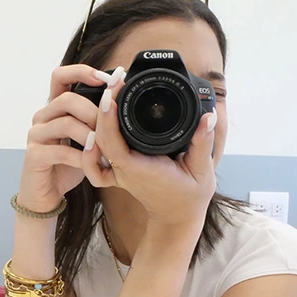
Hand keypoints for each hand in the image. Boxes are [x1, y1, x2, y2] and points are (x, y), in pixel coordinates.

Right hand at [17, 65, 120, 212]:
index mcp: (54, 108)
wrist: (46, 195)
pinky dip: (82, 157)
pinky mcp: (34, 155)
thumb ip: (95, 120)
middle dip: (93, 111)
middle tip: (110, 127)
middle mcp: (42, 117)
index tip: (107, 78)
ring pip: (66, 123)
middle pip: (66, 99)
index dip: (82, 71)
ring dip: (91, 135)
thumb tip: (122, 101)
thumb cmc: (67, 165)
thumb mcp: (85, 138)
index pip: (60, 76)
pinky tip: (95, 162)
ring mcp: (36, 136)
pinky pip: (61, 151)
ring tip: (107, 149)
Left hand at [81, 83, 217, 228]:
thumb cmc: (189, 195)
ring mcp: (117, 172)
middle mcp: (123, 169)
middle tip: (115, 78)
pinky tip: (93, 130)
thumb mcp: (201, 169)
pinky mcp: (117, 173)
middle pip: (100, 136)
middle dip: (104, 105)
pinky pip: (95, 162)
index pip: (113, 139)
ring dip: (97, 117)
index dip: (108, 115)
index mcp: (138, 168)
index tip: (113, 90)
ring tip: (109, 91)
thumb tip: (207, 116)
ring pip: (96, 144)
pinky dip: (90, 148)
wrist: (177, 217)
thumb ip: (202, 143)